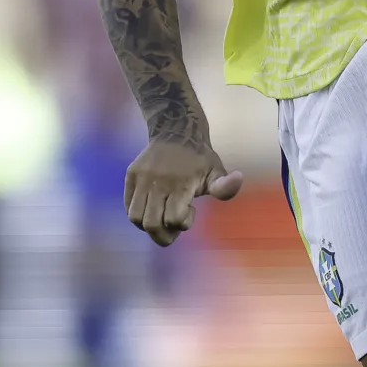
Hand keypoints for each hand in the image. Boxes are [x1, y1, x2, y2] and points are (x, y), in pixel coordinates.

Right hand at [125, 136, 242, 246]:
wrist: (176, 130)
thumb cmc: (200, 158)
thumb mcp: (216, 171)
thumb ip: (225, 186)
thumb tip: (238, 178)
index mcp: (182, 184)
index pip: (174, 220)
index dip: (183, 224)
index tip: (191, 211)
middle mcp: (158, 182)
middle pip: (151, 224)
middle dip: (163, 235)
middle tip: (173, 227)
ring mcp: (142, 179)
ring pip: (135, 218)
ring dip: (147, 226)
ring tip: (160, 217)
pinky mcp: (131, 175)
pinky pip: (128, 206)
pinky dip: (138, 214)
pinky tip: (152, 207)